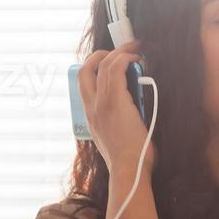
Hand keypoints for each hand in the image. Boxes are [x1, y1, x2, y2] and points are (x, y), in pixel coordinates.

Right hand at [78, 40, 156, 174]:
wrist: (129, 170)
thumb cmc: (129, 161)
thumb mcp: (115, 140)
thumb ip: (116, 123)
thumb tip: (133, 111)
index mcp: (89, 116)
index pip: (82, 84)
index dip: (92, 68)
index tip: (107, 63)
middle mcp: (91, 107)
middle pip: (86, 69)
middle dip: (101, 54)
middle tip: (119, 51)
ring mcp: (102, 103)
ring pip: (104, 65)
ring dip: (120, 52)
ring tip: (135, 49)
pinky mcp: (116, 102)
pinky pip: (117, 69)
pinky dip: (127, 59)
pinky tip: (136, 59)